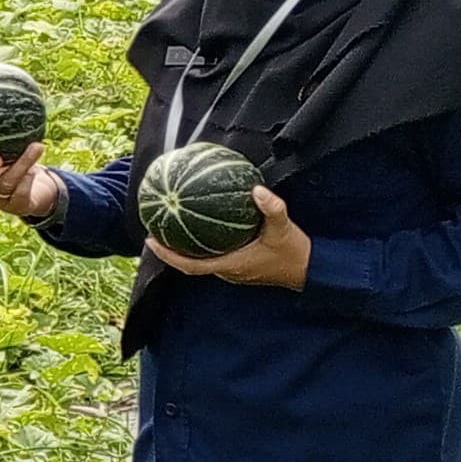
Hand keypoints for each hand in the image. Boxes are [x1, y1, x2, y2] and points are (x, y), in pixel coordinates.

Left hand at [148, 186, 311, 288]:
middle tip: (153, 231)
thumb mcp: (283, 228)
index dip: (168, 255)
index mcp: (231, 266)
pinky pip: (214, 257)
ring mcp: (233, 271)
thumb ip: (271, 209)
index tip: (150, 240)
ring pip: (201, 261)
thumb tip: (256, 189)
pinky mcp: (241, 267)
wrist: (311, 271)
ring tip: (170, 229)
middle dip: (170, 250)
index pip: (189, 266)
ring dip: (184, 249)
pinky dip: (202, 246)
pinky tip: (202, 228)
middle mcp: (227, 272)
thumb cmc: (294, 253)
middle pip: (189, 264)